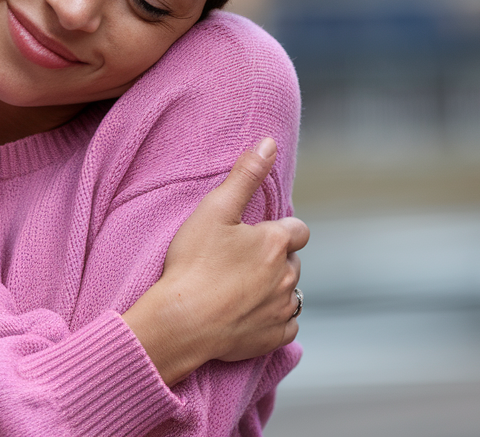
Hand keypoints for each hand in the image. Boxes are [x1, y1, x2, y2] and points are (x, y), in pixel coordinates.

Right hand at [122, 138, 308, 385]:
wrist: (180, 322)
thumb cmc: (193, 264)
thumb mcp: (214, 209)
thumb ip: (245, 175)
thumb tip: (269, 143)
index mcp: (276, 243)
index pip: (298, 230)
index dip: (280, 230)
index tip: (257, 235)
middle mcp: (287, 276)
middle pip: (293, 262)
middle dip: (275, 259)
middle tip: (240, 261)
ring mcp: (282, 309)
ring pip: (290, 293)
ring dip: (275, 288)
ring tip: (242, 287)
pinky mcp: (274, 337)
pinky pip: (286, 325)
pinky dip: (273, 319)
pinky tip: (249, 314)